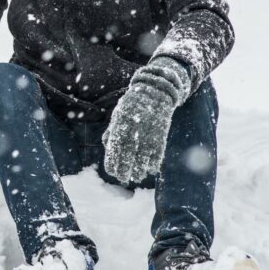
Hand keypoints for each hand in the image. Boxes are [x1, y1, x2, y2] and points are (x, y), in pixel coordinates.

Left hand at [103, 57, 191, 183]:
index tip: (112, 171)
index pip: (114, 148)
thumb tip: (107, 148)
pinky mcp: (161, 133)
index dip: (113, 161)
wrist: (156, 91)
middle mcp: (134, 128)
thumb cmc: (133, 105)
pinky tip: (150, 169)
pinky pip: (158, 152)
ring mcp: (149, 131)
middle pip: (128, 154)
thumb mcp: (119, 115)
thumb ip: (112, 131)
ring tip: (136, 177)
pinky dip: (154, 162)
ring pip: (143, 156)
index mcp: (121, 123)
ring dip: (139, 170)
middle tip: (123, 179)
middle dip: (124, 169)